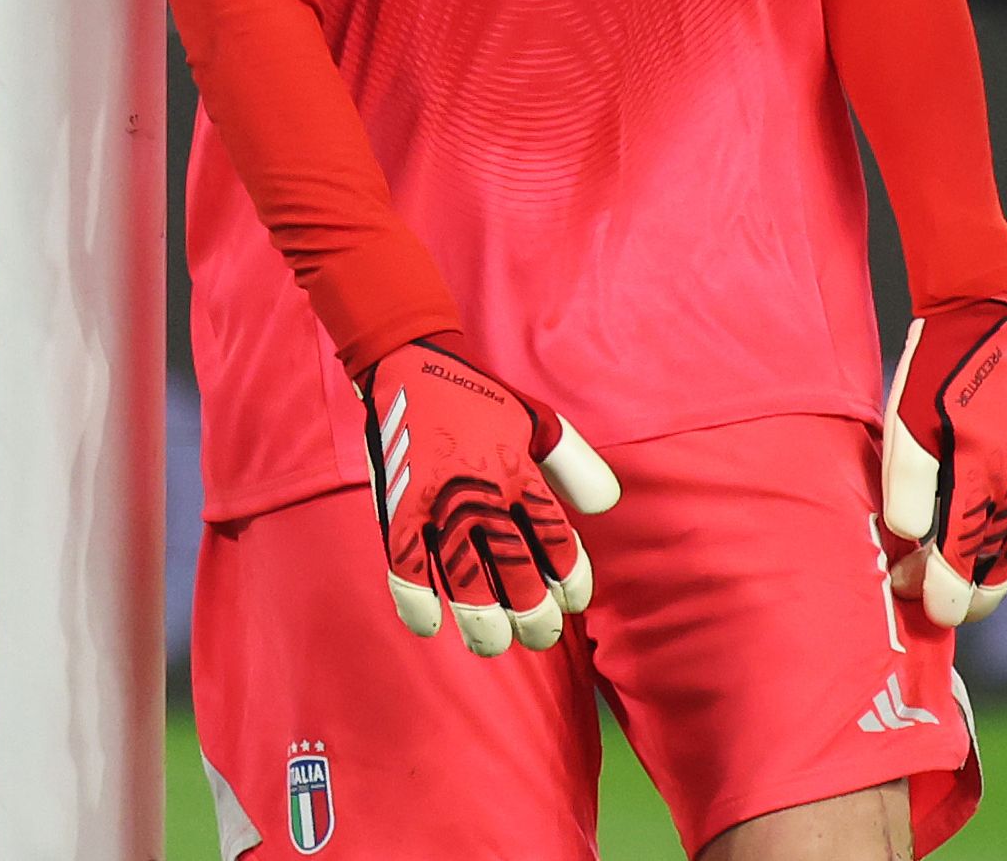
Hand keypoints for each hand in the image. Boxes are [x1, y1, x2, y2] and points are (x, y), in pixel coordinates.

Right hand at [356, 337, 622, 656]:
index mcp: (521, 472)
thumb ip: (577, 464)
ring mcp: (438, 502)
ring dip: (481, 622)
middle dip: (532, 615)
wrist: (408, 360)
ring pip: (465, 580)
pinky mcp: (398, 505)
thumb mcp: (538, 420)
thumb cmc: (479, 395)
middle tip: (539, 637)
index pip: (557, 542)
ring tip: (491, 645)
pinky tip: (429, 624)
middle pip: (516, 572)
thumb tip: (608, 506)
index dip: (570, 580)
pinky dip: (416, 599)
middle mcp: (484, 492)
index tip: (572, 601)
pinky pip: (406, 564)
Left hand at [882, 299, 1006, 626]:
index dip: (940, 593)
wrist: (973, 337)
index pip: (961, 559)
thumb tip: (909, 538)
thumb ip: (906, 487)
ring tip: (957, 598)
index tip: (916, 604)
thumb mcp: (903, 430)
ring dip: (989, 585)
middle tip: (911, 586)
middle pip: (992, 570)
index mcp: (976, 481)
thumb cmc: (928, 384)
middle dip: (957, 594)